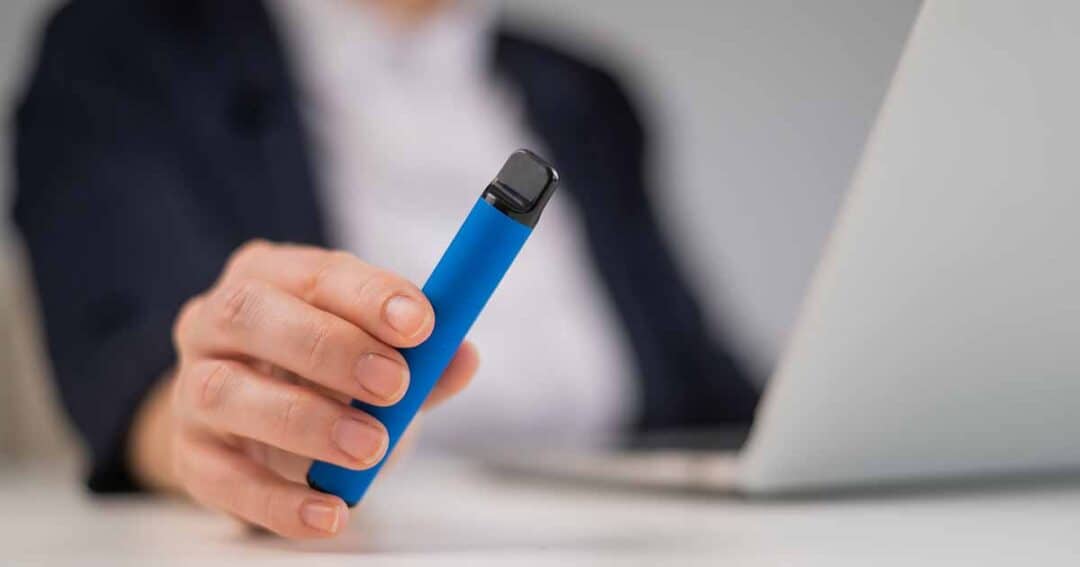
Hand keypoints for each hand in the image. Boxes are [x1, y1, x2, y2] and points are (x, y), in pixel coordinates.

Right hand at [130, 241, 477, 537]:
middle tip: (394, 384)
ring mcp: (190, 386)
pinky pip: (222, 479)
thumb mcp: (380, 357)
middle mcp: (214, 320)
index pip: (315, 271)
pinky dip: (279, 500)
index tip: (422, 324)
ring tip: (369, 446)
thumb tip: (464, 356)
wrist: (257, 429)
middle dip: (330, 347)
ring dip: (306, 420)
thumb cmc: (325, 375)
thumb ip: (423, 359)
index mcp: (269, 275)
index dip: (369, 294)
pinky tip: (330, 512)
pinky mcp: (189, 455)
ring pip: (226, 391)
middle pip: (251, 314)